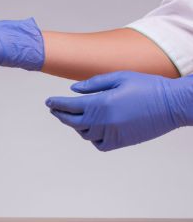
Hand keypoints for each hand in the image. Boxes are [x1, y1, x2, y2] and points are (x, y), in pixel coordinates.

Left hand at [46, 71, 192, 150]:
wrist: (173, 104)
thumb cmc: (147, 86)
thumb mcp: (119, 77)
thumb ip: (93, 84)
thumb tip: (73, 90)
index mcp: (101, 103)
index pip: (69, 106)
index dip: (56, 104)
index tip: (48, 102)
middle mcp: (104, 121)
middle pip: (72, 121)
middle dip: (60, 115)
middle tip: (54, 109)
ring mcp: (113, 133)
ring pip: (84, 134)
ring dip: (76, 125)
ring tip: (73, 117)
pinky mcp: (123, 142)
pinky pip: (99, 144)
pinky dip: (92, 138)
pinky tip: (92, 129)